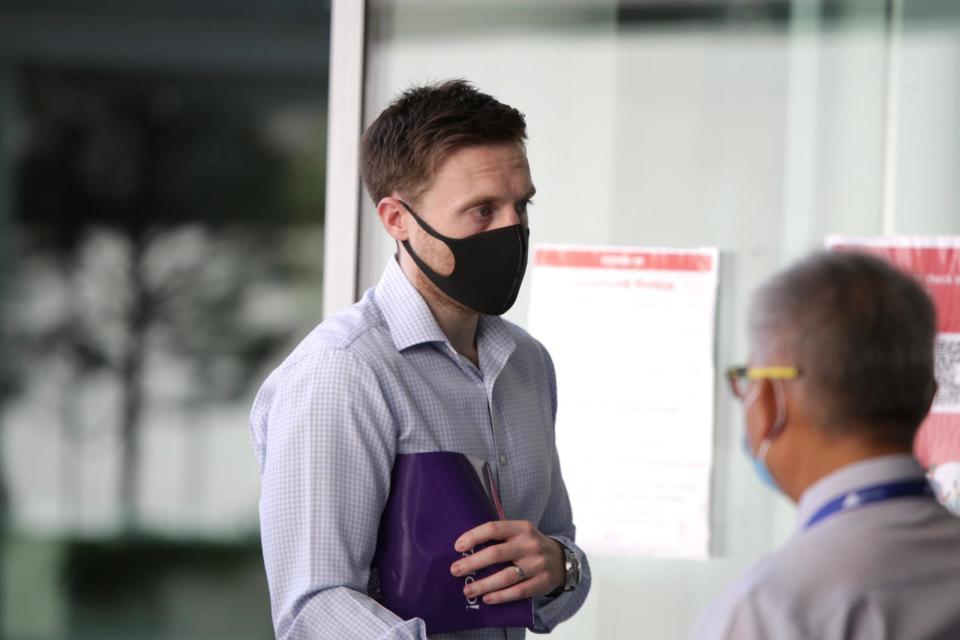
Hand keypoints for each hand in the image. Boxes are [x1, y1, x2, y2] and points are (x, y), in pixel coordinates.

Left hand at [449, 520, 563, 604]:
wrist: (562, 560)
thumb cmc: (530, 546)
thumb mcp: (520, 533)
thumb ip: (500, 537)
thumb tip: (467, 547)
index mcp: (521, 528)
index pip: (494, 528)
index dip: (474, 537)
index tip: (457, 547)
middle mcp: (530, 544)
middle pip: (496, 553)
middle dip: (473, 562)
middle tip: (455, 570)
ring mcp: (537, 564)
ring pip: (506, 576)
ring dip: (484, 584)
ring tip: (467, 590)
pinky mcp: (541, 582)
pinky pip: (518, 591)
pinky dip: (501, 596)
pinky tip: (487, 598)